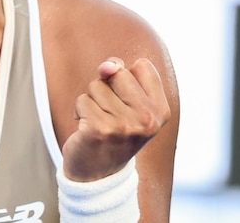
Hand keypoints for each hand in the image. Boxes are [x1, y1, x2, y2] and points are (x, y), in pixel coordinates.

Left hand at [61, 57, 170, 181]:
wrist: (97, 173)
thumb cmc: (112, 131)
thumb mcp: (126, 102)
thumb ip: (119, 74)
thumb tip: (107, 66)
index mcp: (161, 110)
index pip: (142, 66)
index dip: (125, 77)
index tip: (125, 100)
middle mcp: (147, 119)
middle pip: (118, 72)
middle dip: (106, 87)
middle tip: (109, 112)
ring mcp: (124, 125)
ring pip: (97, 86)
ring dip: (91, 101)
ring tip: (98, 121)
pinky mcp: (99, 129)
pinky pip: (82, 100)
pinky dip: (78, 111)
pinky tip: (86, 128)